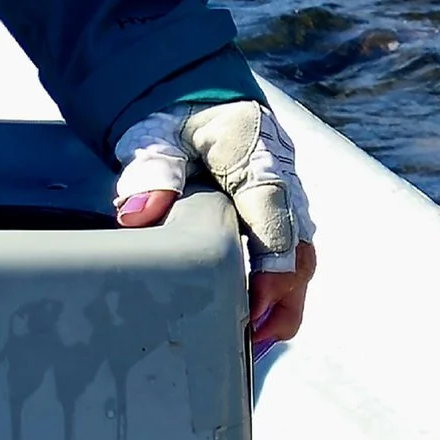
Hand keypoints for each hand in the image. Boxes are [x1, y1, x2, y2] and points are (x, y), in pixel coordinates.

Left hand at [113, 101, 319, 348]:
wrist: (194, 94)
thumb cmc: (175, 114)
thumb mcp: (155, 131)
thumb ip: (151, 167)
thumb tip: (138, 214)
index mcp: (257, 155)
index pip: (276, 218)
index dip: (271, 270)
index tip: (249, 311)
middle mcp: (283, 179)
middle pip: (300, 250)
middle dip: (281, 301)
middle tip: (247, 341)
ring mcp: (284, 198)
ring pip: (300, 259)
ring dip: (281, 303)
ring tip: (250, 345)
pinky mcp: (276, 214)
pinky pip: (289, 257)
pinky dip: (277, 292)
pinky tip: (250, 322)